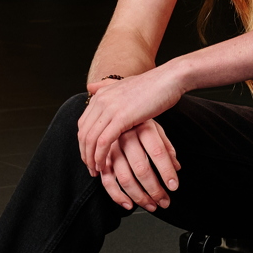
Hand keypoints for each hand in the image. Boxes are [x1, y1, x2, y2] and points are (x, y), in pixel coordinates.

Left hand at [78, 68, 184, 209]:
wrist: (169, 80)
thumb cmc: (153, 86)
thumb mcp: (125, 85)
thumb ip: (106, 87)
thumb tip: (90, 87)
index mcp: (101, 95)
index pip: (83, 124)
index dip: (84, 144)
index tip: (90, 157)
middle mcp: (101, 100)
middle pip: (83, 133)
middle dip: (85, 154)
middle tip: (91, 169)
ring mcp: (109, 108)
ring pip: (91, 140)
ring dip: (91, 159)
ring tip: (97, 172)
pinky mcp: (121, 118)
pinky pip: (103, 142)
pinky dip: (101, 157)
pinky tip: (105, 167)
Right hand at [93, 121, 179, 210]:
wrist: (114, 108)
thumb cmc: (138, 122)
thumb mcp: (156, 128)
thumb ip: (166, 147)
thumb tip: (176, 168)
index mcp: (143, 127)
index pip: (158, 152)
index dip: (167, 171)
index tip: (173, 186)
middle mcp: (126, 137)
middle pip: (142, 169)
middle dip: (155, 190)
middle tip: (164, 202)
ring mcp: (111, 148)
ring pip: (125, 178)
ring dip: (139, 197)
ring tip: (151, 206)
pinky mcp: (101, 158)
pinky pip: (107, 181)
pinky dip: (117, 196)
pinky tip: (129, 205)